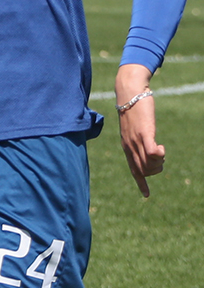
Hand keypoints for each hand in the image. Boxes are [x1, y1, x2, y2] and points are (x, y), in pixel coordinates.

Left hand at [115, 63, 161, 197]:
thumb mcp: (134, 126)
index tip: (146, 195)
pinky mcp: (144, 132)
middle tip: (160, 157)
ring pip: (148, 163)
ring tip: (160, 150)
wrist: (129, 92)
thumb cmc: (133, 108)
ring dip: (158, 162)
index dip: (141, 183)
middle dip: (155, 170)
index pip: (133, 170)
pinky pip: (150, 151)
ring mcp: (136, 140)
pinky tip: (161, 149)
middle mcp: (129, 146)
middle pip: (143, 170)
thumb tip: (147, 145)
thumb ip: (138, 137)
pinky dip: (157, 154)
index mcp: (126, 146)